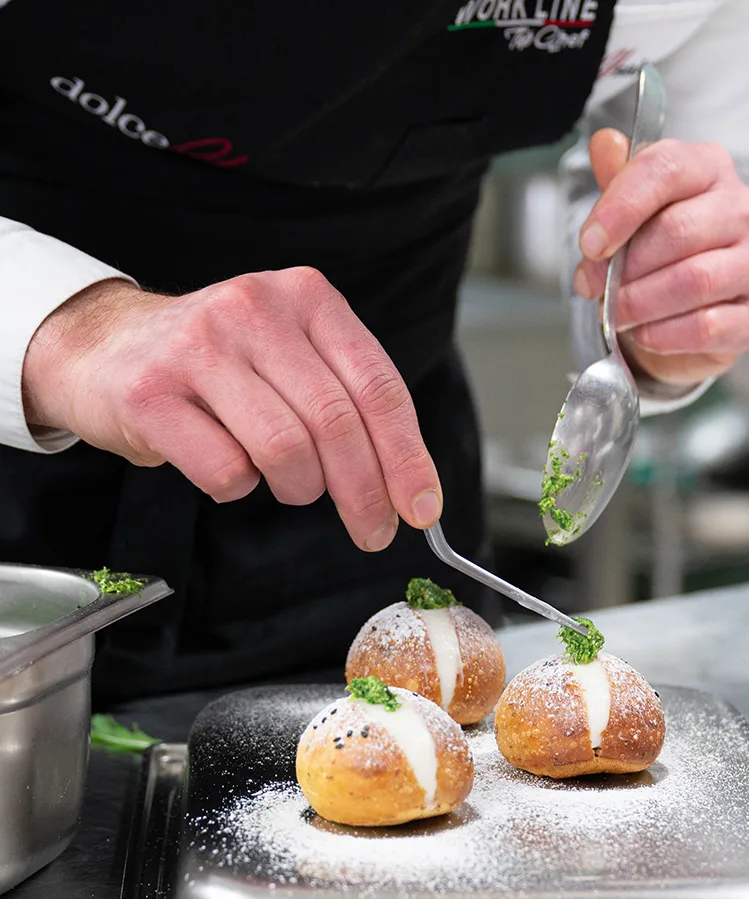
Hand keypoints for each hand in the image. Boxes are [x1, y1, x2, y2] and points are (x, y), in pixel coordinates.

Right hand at [23, 268, 441, 551]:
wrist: (104, 347)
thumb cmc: (218, 363)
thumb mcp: (293, 356)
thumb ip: (351, 404)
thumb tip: (410, 488)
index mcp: (307, 297)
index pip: (378, 387)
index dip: (408, 457)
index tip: (422, 507)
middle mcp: (255, 309)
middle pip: (337, 423)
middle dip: (366, 493)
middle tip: (373, 531)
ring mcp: (199, 347)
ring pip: (286, 449)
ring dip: (300, 488)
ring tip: (291, 484)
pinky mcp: (151, 393)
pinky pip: (226, 470)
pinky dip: (239, 488)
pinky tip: (229, 467)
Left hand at [573, 130, 748, 384]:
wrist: (678, 313)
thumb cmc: (654, 251)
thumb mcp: (629, 211)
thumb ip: (617, 181)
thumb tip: (605, 144)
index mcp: (709, 169)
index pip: (666, 169)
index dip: (622, 207)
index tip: (589, 244)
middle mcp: (743, 210)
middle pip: (679, 230)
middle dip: (625, 266)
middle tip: (594, 286)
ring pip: (695, 280)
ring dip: (641, 302)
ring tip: (616, 313)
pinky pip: (708, 326)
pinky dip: (664, 334)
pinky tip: (643, 333)